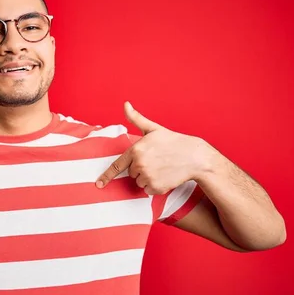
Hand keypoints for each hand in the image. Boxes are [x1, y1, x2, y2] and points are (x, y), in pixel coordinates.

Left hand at [96, 102, 210, 194]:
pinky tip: (164, 176)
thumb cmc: (173, 141)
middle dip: (140, 167)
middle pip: (131, 172)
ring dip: (147, 177)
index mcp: (136, 150)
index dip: (106, 176)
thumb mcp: (153, 129)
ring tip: (161, 167)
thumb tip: (125, 104)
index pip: (117, 166)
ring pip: (139, 182)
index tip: (98, 184)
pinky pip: (147, 190)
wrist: (194, 157)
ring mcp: (148, 177)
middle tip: (156, 160)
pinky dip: (154, 186)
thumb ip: (136, 118)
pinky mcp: (156, 187)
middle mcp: (140, 165)